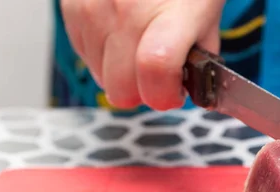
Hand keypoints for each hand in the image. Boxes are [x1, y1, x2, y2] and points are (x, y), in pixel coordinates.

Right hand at [61, 0, 224, 109]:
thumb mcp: (206, 20)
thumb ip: (200, 62)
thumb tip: (188, 92)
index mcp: (171, 14)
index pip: (155, 69)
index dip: (164, 95)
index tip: (172, 94)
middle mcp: (127, 9)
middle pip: (121, 87)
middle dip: (142, 92)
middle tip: (157, 75)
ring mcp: (95, 7)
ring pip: (100, 76)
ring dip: (121, 73)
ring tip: (139, 47)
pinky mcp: (73, 6)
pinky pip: (83, 55)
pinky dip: (103, 55)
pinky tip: (121, 37)